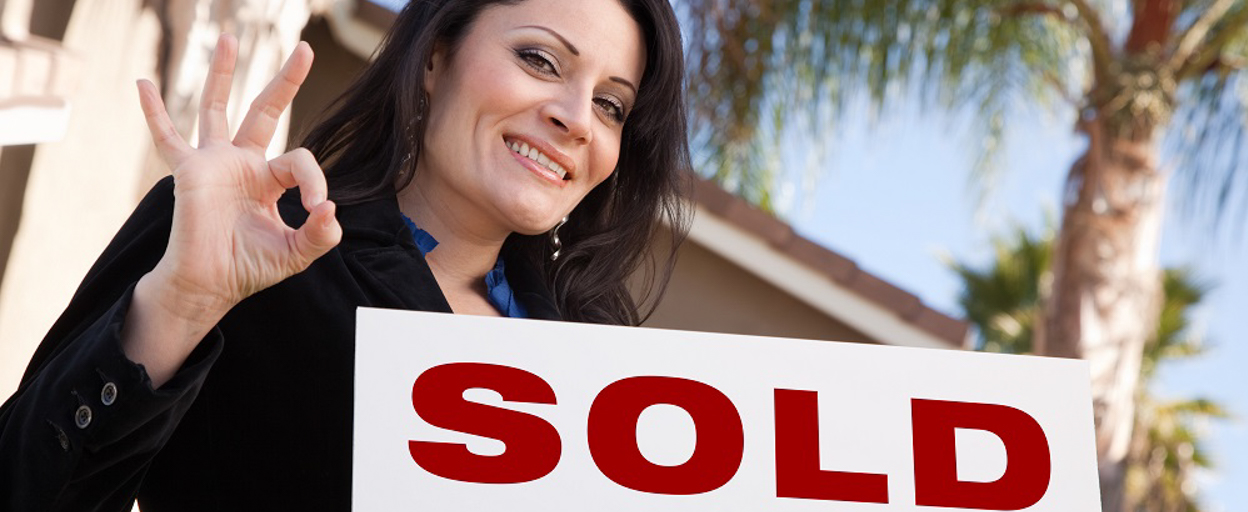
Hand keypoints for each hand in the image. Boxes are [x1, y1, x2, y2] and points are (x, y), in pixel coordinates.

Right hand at [136, 33, 341, 319]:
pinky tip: (143, 83)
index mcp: (270, 179)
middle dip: (285, 81)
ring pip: (217, 109)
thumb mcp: (296, 253)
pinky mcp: (188, 172)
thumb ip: (321, 235)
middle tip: (305, 49)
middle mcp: (242, 164)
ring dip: (224, 74)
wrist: (209, 286)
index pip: (299, 160)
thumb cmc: (250, 268)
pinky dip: (154, 111)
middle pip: (265, 112)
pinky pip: (167, 138)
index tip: (319, 209)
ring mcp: (213, 164)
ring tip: (229, 38)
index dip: (315, 180)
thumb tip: (332, 210)